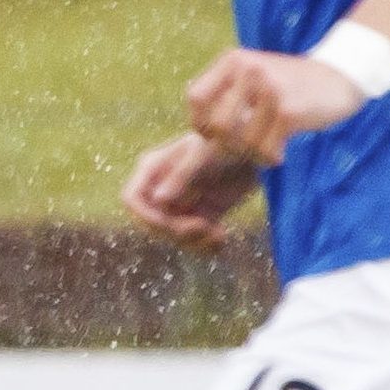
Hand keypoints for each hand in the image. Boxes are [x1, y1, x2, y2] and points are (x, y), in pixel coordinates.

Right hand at [120, 132, 262, 251]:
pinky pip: (193, 240)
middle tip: (205, 229)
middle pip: (153, 223)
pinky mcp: (200, 216)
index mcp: (153, 168)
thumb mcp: (203, 156)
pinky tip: (222, 240)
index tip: (171, 225)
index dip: (145, 217)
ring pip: (172, 236)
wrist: (256, 150)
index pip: (133, 199)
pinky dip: (205, 247)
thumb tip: (159, 201)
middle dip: (176, 232)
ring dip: (194, 243)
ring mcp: (180, 204)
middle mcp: (162, 188)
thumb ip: (182, 177)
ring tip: (219, 237)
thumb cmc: (227, 141)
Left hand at [185, 47, 364, 166]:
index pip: (195, 98)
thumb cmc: (290, 84)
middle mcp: (248, 70)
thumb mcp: (253, 76)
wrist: (341, 74)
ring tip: (265, 149)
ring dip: (252, 155)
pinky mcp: (289, 111)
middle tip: (243, 148)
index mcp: (233, 61)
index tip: (214, 134)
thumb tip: (199, 135)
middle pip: (216, 126)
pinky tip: (279, 151)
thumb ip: (226, 95)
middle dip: (226, 146)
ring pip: (241, 142)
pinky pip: (266, 149)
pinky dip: (270, 157)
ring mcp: (269, 89)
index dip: (199, 123)